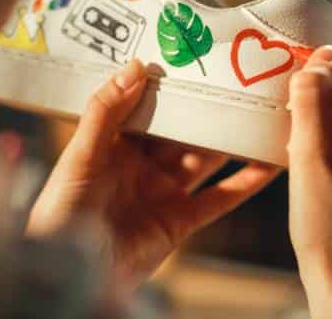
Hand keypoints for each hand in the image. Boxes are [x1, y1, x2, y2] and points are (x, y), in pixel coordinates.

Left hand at [26, 60, 279, 293]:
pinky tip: (269, 164)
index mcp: (117, 143)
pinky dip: (246, 182)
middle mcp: (145, 164)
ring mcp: (166, 191)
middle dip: (209, 110)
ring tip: (262, 115)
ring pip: (207, 159)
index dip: (172, 85)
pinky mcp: (182, 220)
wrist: (72, 272)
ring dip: (233, 141)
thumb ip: (105, 111)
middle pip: (185, 131)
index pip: (150, 106)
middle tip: (241, 81)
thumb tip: (135, 66)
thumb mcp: (80, 154)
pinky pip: (219, 198)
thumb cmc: (62, 211)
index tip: (198, 59)